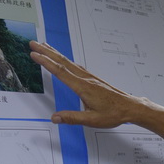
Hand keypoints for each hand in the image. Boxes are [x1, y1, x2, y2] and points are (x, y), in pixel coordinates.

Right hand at [30, 41, 162, 128]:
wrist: (130, 107)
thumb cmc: (114, 113)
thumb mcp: (92, 120)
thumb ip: (72, 118)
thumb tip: (55, 118)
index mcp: (83, 87)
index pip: (60, 72)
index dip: (46, 62)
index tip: (34, 54)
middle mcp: (86, 79)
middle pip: (63, 62)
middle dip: (47, 52)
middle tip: (33, 43)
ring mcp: (90, 78)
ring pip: (69, 62)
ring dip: (55, 54)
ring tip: (44, 46)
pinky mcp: (93, 79)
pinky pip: (76, 66)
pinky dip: (65, 60)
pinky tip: (63, 60)